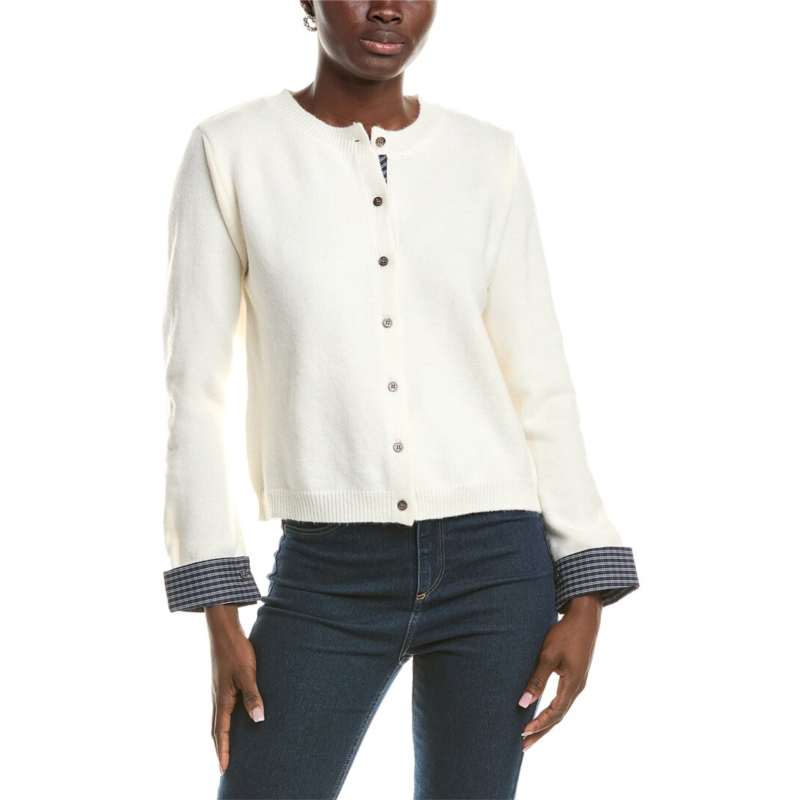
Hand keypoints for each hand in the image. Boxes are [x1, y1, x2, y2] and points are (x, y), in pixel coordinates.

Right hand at [206, 604, 264, 772]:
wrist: (224, 630)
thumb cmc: (236, 651)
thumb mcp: (247, 673)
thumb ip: (253, 696)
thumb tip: (258, 720)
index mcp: (222, 699)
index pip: (221, 732)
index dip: (224, 751)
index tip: (224, 770)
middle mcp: (218, 697)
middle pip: (216, 729)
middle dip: (220, 748)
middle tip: (224, 765)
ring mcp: (219, 690)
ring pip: (218, 719)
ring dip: (222, 735)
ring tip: (228, 748)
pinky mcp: (223, 682)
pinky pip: (222, 708)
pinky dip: (225, 721)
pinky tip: (234, 718)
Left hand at [518, 592, 601, 750]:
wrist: (585, 617)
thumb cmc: (565, 634)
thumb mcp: (548, 655)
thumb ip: (537, 679)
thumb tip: (523, 702)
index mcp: (573, 685)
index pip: (555, 713)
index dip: (539, 725)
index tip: (523, 733)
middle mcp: (577, 687)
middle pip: (558, 717)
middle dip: (542, 731)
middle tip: (524, 746)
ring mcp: (578, 682)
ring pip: (561, 709)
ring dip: (546, 722)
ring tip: (531, 734)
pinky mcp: (575, 676)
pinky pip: (563, 700)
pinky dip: (552, 711)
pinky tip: (542, 712)